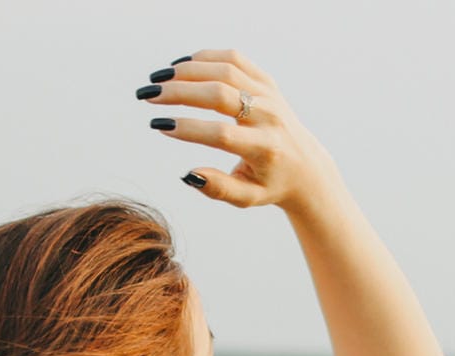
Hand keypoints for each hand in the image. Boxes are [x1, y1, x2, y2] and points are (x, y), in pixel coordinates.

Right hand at [136, 49, 342, 212]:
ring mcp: (269, 94)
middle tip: (148, 97)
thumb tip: (188, 175)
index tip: (159, 125)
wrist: (305, 166)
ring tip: (158, 81)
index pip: (221, 134)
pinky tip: (180, 68)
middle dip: (179, 93)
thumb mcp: (246, 198)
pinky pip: (233, 60)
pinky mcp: (266, 81)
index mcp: (264, 148)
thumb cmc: (270, 184)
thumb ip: (218, 189)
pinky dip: (204, 59)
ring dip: (187, 71)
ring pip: (224, 70)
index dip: (188, 128)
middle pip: (219, 94)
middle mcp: (269, 116)